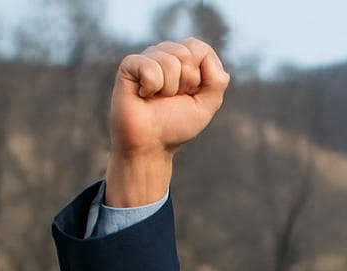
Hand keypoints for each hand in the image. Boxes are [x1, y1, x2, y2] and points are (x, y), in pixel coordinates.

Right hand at [107, 37, 228, 203]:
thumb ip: (217, 80)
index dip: (200, 76)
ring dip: (168, 88)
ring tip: (157, 98)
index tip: (190, 94)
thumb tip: (205, 54)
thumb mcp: (206, 105)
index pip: (201, 48)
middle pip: (187, 53)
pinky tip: (143, 95)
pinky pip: (150, 67)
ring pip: (170, 61)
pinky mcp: (129, 65)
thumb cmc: (177, 125)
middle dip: (186, 83)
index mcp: (185, 61)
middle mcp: (166, 54)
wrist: (151, 145)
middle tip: (172, 98)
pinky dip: (151, 87)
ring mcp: (147, 58)